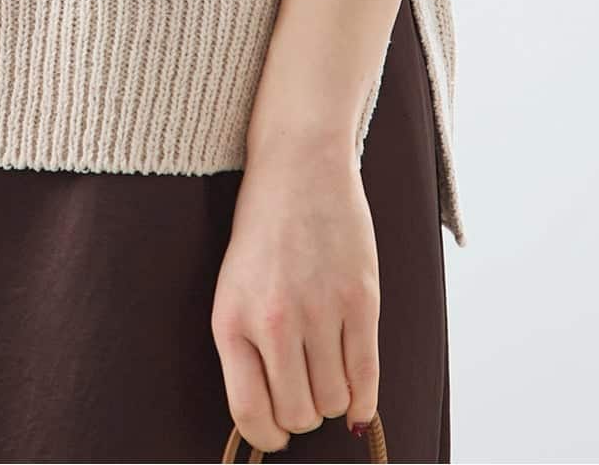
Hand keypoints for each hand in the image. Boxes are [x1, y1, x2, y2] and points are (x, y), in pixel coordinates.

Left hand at [210, 132, 379, 454]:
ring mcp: (320, 310)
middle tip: (305, 391)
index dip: (268, 435)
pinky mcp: (361, 299)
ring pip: (335, 401)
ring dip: (333, 399)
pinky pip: (367, 378)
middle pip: (298, 413)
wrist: (299, 164)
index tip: (277, 431)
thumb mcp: (234, 287)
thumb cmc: (263, 229)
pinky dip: (365, 400)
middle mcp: (273, 320)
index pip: (250, 413)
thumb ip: (247, 347)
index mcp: (231, 319)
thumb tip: (270, 419)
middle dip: (303, 413)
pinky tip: (358, 400)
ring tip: (327, 373)